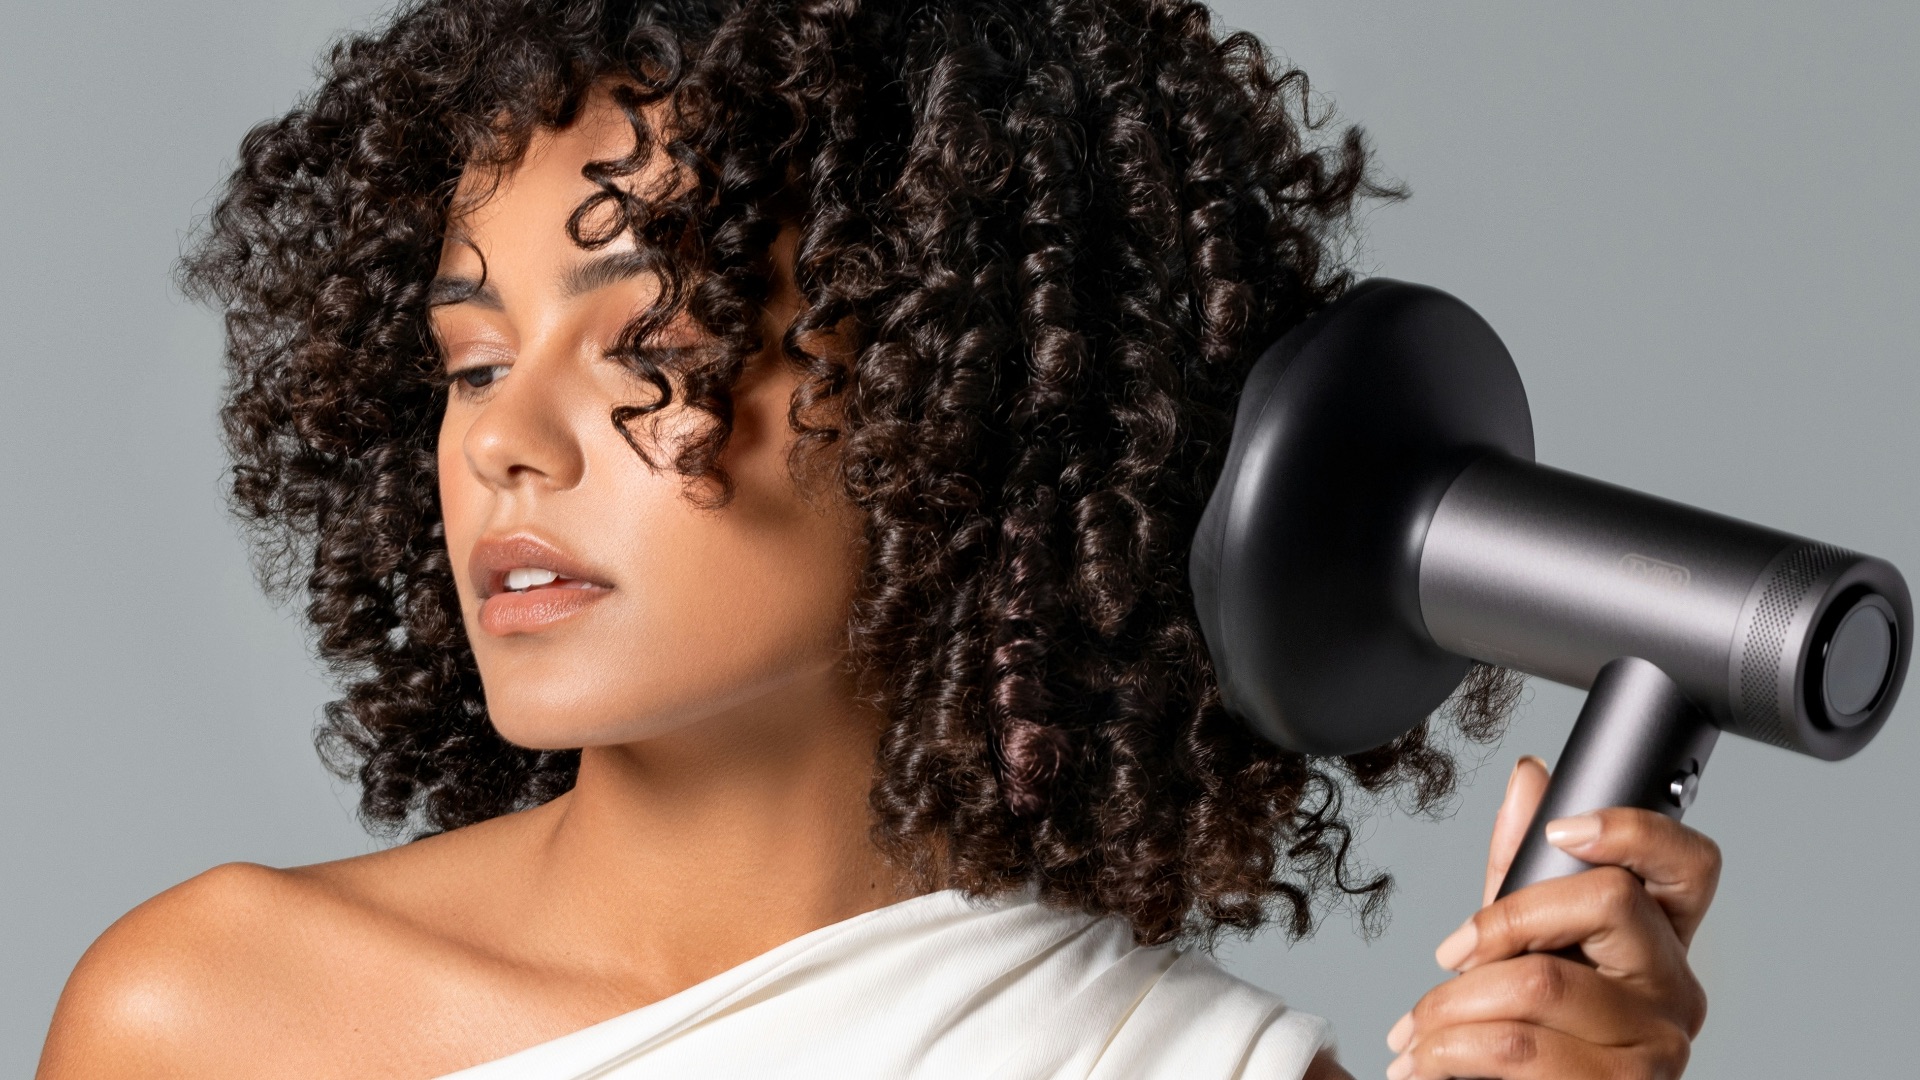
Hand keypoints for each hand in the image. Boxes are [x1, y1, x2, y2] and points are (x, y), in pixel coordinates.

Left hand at [1383, 756, 1721, 1079]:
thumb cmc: (1534, 1031)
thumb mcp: (1526, 944)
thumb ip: (1524, 869)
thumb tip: (1530, 777)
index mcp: (1662, 939)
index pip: (1688, 863)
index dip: (1634, 831)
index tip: (1560, 831)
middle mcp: (1675, 989)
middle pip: (1602, 905)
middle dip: (1497, 926)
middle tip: (1448, 959)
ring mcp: (1659, 1047)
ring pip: (1540, 982)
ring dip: (1451, 1006)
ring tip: (1418, 1031)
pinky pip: (1522, 1049)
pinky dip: (1453, 1051)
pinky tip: (1432, 1060)